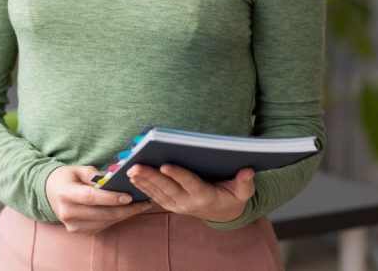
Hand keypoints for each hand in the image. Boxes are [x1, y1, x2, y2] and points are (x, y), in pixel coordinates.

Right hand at [45, 165, 151, 232]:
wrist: (50, 192)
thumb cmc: (67, 177)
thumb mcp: (79, 169)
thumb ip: (96, 176)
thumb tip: (116, 180)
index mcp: (65, 193)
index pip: (90, 198)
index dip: (110, 198)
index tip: (129, 196)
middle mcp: (67, 212)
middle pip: (101, 213)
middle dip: (125, 209)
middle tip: (144, 202)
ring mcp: (72, 225)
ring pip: (105, 221)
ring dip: (125, 214)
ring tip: (142, 205)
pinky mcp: (79, 231)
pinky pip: (102, 225)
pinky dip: (117, 218)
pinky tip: (128, 210)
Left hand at [127, 164, 254, 222]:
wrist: (223, 213)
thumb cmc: (232, 196)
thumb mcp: (243, 192)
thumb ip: (245, 183)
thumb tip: (247, 171)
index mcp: (204, 196)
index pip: (188, 183)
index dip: (177, 174)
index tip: (164, 164)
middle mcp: (188, 203)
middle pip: (167, 188)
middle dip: (150, 176)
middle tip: (136, 165)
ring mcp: (177, 205)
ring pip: (157, 192)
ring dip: (142, 181)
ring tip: (130, 169)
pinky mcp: (170, 204)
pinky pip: (154, 196)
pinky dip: (142, 187)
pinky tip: (132, 177)